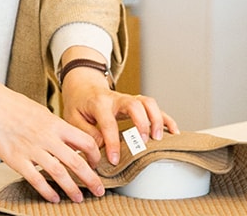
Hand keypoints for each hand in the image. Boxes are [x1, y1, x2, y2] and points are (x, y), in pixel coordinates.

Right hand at [0, 38, 105, 203]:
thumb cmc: (12, 105)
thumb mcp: (39, 111)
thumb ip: (53, 126)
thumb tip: (66, 137)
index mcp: (54, 123)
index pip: (84, 140)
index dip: (94, 155)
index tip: (97, 164)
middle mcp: (46, 136)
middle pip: (76, 161)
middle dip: (91, 178)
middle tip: (99, 190)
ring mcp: (32, 149)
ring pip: (59, 173)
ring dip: (71, 188)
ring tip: (78, 198)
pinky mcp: (16, 159)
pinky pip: (36, 179)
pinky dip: (47, 191)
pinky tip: (53, 197)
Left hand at [61, 67, 178, 166]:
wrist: (83, 86)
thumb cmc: (79, 104)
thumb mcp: (73, 118)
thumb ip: (86, 133)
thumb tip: (101, 148)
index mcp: (98, 102)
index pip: (107, 122)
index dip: (112, 142)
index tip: (114, 160)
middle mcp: (116, 98)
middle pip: (134, 104)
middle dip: (141, 123)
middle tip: (143, 143)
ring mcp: (128, 100)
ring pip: (147, 102)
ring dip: (156, 119)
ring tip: (158, 138)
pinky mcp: (136, 103)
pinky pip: (154, 107)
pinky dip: (165, 118)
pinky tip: (173, 132)